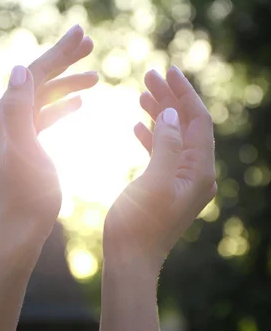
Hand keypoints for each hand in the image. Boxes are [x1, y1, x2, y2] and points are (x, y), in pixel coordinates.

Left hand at [0, 25, 97, 249]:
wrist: (22, 227)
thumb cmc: (27, 193)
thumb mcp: (24, 148)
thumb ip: (19, 108)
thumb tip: (22, 68)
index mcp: (4, 114)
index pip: (34, 73)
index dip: (59, 52)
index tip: (83, 32)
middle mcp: (6, 117)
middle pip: (38, 79)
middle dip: (64, 60)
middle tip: (89, 42)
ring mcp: (15, 131)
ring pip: (44, 96)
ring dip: (68, 83)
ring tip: (96, 75)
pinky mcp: (26, 144)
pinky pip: (45, 115)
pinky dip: (63, 106)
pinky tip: (81, 103)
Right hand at [104, 66, 216, 272]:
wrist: (130, 260)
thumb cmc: (139, 225)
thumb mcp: (155, 182)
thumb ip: (167, 145)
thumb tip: (173, 115)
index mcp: (200, 171)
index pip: (199, 121)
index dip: (184, 93)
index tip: (168, 70)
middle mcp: (197, 174)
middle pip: (187, 125)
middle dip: (170, 98)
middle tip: (149, 76)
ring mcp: (182, 180)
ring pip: (174, 135)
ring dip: (160, 113)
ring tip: (142, 92)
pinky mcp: (166, 186)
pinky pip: (163, 151)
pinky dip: (153, 134)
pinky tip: (138, 124)